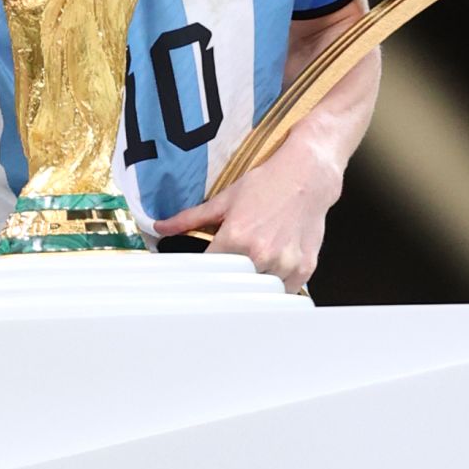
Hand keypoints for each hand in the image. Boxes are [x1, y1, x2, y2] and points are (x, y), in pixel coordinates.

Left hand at [152, 138, 342, 292]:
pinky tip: (273, 269)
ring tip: (254, 268)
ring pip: (261, 293)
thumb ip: (191, 218)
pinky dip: (278, 286)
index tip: (202, 278)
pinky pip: (285, 291)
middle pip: (235, 287)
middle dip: (229, 281)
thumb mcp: (225, 199)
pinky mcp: (304, 268)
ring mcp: (285, 263)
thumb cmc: (267, 184)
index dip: (204, 275)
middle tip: (229, 274)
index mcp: (237, 238)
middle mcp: (261, 254)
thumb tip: (160, 227)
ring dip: (255, 286)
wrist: (307, 175)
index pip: (209, 273)